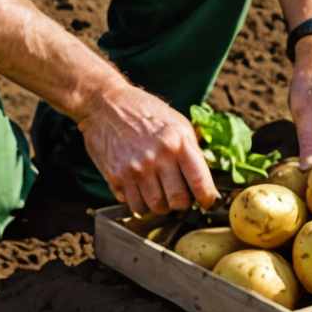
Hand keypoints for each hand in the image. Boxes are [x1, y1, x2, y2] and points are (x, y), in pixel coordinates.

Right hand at [77, 85, 219, 216]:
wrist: (104, 104)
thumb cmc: (144, 111)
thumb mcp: (176, 123)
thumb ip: (191, 150)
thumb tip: (205, 181)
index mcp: (178, 141)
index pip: (200, 182)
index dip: (207, 199)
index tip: (206, 202)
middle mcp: (158, 156)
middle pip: (178, 201)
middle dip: (181, 203)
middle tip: (178, 195)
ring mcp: (135, 168)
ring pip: (156, 207)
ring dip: (160, 205)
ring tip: (158, 191)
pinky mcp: (116, 176)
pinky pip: (133, 205)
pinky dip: (139, 202)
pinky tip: (140, 188)